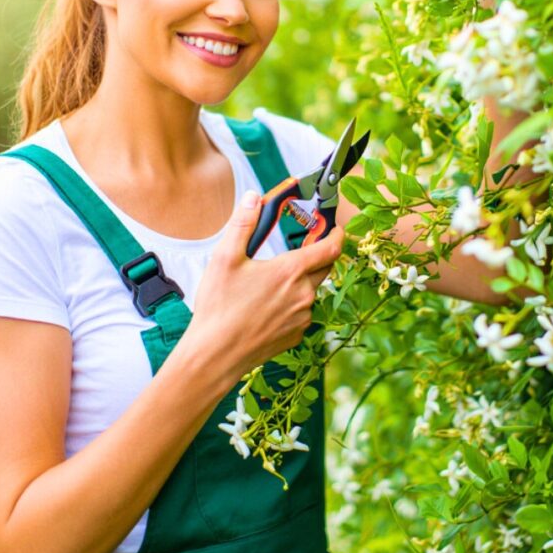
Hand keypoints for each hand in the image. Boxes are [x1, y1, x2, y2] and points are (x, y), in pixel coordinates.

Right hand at [190, 191, 343, 374]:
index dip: (337, 235)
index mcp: (290, 271)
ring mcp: (302, 318)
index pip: (330, 248)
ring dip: (301, 284)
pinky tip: (267, 308)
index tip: (335, 228)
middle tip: (302, 250)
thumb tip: (252, 197)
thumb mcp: (225, 258)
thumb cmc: (219, 307)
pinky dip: (292, 306)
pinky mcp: (296, 336)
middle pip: (325, 269)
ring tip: (271, 284)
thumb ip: (243, 224)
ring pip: (311, 293)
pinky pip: (301, 314)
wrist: (215, 355)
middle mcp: (304, 295)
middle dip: (319, 256)